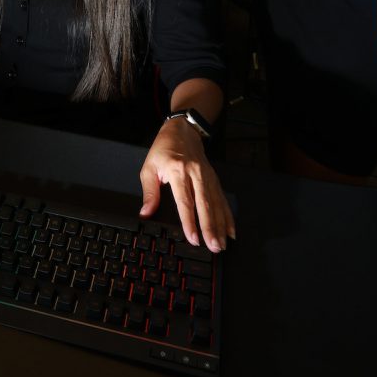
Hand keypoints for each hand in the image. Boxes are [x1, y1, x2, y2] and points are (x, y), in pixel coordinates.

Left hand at [138, 119, 234, 251]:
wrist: (182, 130)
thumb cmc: (164, 149)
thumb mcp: (149, 167)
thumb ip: (149, 192)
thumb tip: (146, 213)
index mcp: (178, 171)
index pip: (185, 201)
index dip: (190, 222)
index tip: (193, 238)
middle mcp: (196, 174)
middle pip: (205, 205)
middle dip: (210, 228)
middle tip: (214, 247)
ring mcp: (207, 176)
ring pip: (216, 204)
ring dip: (221, 226)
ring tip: (222, 244)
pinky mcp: (214, 179)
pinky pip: (222, 199)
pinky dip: (227, 216)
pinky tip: (231, 230)